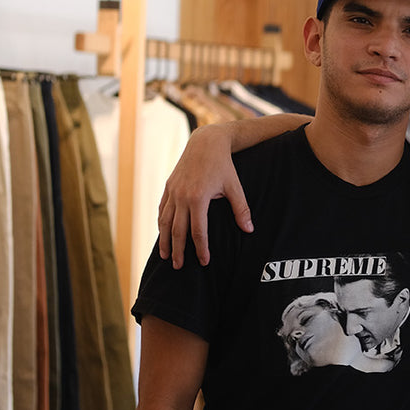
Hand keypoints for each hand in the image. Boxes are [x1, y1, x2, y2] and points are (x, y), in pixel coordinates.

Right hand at [158, 124, 251, 267]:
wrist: (205, 143)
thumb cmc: (223, 165)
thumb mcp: (235, 187)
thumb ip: (241, 209)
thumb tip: (249, 230)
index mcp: (198, 198)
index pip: (198, 231)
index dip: (201, 248)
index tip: (204, 262)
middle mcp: (182, 197)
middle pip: (177, 231)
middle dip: (178, 251)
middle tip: (179, 267)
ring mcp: (173, 191)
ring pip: (165, 221)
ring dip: (165, 240)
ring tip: (166, 256)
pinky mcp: (168, 186)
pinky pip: (162, 209)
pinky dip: (161, 223)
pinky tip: (162, 234)